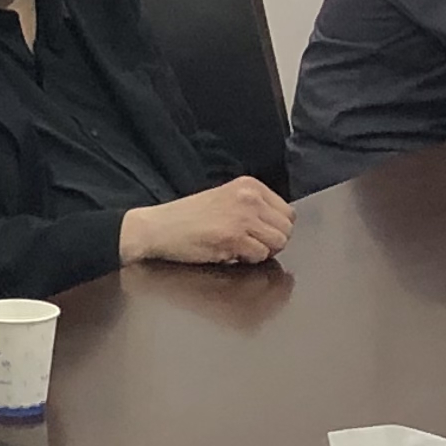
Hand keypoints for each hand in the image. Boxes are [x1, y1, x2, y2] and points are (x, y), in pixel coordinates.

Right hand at [122, 178, 293, 266]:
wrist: (157, 227)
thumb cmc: (188, 218)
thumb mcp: (226, 200)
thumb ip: (254, 208)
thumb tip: (280, 229)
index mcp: (250, 185)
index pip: (288, 213)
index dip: (275, 230)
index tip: (257, 235)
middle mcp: (250, 197)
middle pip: (286, 229)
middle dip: (271, 242)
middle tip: (248, 246)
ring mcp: (243, 216)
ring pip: (278, 243)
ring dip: (261, 252)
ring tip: (238, 249)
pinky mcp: (234, 236)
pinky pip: (260, 255)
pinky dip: (248, 260)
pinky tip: (229, 253)